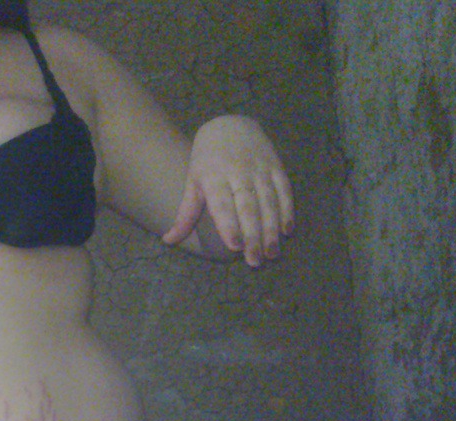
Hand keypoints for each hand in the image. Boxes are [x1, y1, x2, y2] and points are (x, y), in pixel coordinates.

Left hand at [162, 115, 293, 266]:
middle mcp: (238, 172)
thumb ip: (185, 214)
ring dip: (271, 228)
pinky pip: (283, 189)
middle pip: (248, 207)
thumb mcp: (193, 182)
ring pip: (268, 201)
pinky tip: (287, 230)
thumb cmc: (207, 160)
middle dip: (253, 235)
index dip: (229, 224)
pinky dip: (287, 210)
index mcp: (213, 177)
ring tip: (272, 253)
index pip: (222, 204)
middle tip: (255, 261)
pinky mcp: (275, 165)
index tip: (234, 246)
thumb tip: (168, 241)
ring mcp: (259, 168)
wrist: (230, 124)